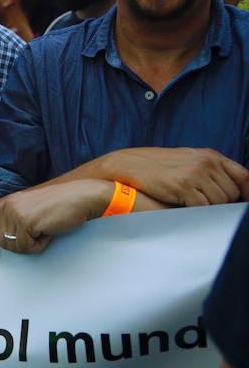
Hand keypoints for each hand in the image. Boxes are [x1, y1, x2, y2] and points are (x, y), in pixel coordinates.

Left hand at [0, 179, 113, 260]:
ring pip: (14, 247)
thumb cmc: (61, 205)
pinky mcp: (26, 222)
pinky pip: (26, 247)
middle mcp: (9, 206)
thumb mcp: (32, 208)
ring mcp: (16, 213)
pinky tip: (48, 232)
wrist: (80, 197)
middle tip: (38, 234)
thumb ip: (15, 218)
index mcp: (8, 202)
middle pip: (2, 241)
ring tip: (44, 230)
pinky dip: (39, 246)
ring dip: (30, 245)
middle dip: (20, 245)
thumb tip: (5, 241)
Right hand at [107, 147, 248, 206]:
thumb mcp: (187, 161)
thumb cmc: (157, 167)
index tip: (243, 203)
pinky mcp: (183, 186)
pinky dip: (196, 211)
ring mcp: (195, 173)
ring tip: (191, 205)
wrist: (129, 165)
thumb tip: (228, 193)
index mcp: (210, 156)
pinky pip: (203, 207)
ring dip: (208, 209)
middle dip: (222, 204)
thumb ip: (208, 171)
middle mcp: (206, 162)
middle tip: (203, 205)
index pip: (244, 176)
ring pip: (219, 202)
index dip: (247, 192)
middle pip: (232, 193)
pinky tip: (183, 206)